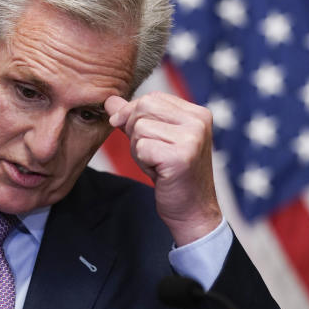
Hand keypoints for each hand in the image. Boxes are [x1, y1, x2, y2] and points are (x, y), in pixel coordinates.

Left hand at [105, 93, 220, 245]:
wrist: (192, 211)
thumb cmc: (173, 175)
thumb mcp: (155, 139)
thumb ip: (134, 118)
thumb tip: (110, 100)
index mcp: (197, 113)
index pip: (152, 98)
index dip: (134, 115)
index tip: (141, 138)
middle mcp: (198, 121)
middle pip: (143, 108)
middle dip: (135, 132)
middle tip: (151, 153)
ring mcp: (192, 138)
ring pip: (139, 128)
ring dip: (139, 150)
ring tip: (157, 164)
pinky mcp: (181, 156)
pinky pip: (141, 147)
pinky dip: (143, 162)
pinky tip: (159, 173)